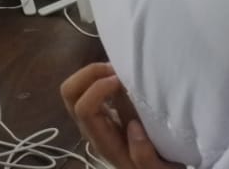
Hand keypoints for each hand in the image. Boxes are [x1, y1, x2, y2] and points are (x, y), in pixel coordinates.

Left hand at [60, 64, 182, 168]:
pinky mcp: (101, 111)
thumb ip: (145, 156)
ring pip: (76, 88)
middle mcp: (91, 128)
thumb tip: (133, 127)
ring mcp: (94, 118)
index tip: (121, 81)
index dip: (98, 88)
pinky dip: (101, 76)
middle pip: (70, 94)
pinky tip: (121, 78)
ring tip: (119, 71)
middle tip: (116, 70)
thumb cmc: (158, 167)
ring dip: (94, 73)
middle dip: (89, 74)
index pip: (84, 109)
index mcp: (103, 141)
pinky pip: (88, 88)